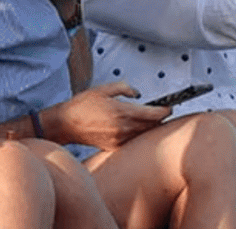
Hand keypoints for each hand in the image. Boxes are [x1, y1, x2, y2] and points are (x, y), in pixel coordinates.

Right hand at [47, 83, 169, 148]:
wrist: (66, 124)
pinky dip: (137, 134)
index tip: (169, 107)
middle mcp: (122, 127)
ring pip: (142, 134)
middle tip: (163, 111)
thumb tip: (138, 94)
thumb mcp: (104, 89)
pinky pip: (132, 140)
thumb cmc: (83, 105)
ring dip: (149, 127)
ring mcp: (118, 139)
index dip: (164, 111)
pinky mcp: (113, 146)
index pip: (152, 114)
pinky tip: (136, 128)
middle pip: (150, 126)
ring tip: (151, 119)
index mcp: (121, 111)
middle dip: (159, 119)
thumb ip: (124, 88)